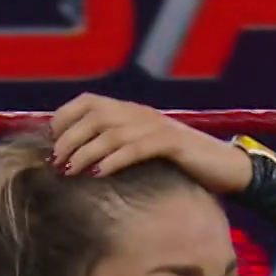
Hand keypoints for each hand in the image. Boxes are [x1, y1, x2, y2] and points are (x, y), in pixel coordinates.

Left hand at [47, 94, 252, 194]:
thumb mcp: (145, 152)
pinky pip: (136, 148)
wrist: (225, 167)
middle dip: (70, 138)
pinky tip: (99, 173)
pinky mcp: (172, 143)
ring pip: (111, 132)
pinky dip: (114, 160)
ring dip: (86, 151)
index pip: (88, 102)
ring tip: (69, 171)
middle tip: (55, 162)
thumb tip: (81, 163)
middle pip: (94, 116)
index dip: (64, 117)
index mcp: (132, 112)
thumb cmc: (182, 165)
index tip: (49, 141)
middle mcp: (141, 113)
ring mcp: (157, 126)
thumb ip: (118, 149)